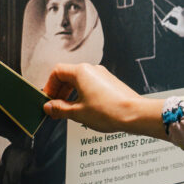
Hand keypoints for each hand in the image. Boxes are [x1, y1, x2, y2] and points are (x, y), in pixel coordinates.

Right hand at [42, 63, 164, 139]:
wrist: (134, 114)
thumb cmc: (109, 111)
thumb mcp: (78, 113)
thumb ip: (60, 109)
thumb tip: (49, 107)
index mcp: (81, 72)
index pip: (57, 72)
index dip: (50, 86)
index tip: (48, 99)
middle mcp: (92, 70)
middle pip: (68, 76)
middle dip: (59, 92)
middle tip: (55, 107)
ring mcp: (102, 76)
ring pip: (79, 81)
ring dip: (70, 95)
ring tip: (68, 111)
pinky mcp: (109, 83)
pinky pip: (90, 85)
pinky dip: (82, 95)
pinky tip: (83, 110)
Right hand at [159, 6, 183, 43]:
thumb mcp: (175, 30)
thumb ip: (169, 26)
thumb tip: (164, 23)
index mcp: (180, 15)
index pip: (171, 13)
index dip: (166, 17)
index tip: (164, 21)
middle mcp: (183, 12)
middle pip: (174, 9)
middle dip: (170, 13)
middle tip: (168, 18)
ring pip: (179, 8)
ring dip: (175, 10)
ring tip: (173, 15)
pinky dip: (183, 9)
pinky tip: (181, 12)